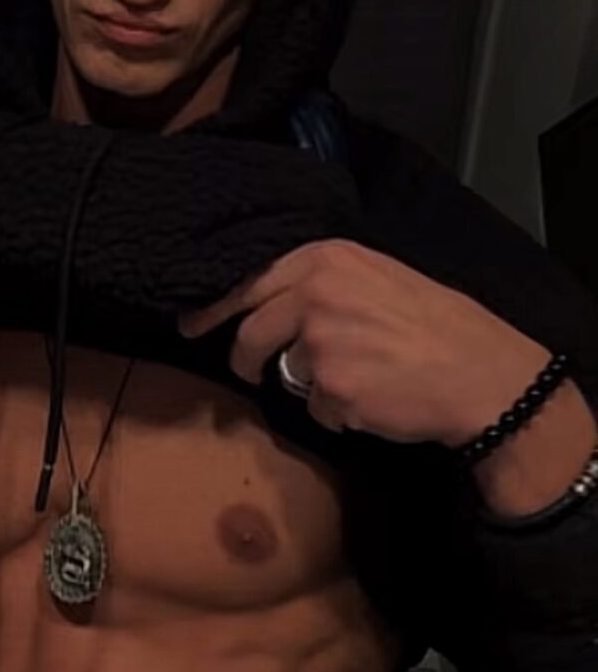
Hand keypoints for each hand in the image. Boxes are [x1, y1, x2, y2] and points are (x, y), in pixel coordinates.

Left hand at [180, 239, 550, 446]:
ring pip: (286, 372)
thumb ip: (323, 283)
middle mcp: (315, 292)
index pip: (249, 280)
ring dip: (311, 384)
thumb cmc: (437, 326)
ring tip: (361, 377)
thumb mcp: (378, 278)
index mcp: (327, 258)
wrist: (481, 373)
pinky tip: (376, 399)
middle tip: (247, 372)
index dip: (215, 305)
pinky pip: (316, 409)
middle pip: (250, 330)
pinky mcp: (331, 388)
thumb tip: (271, 304)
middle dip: (244, 357)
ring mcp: (319, 341)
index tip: (190, 323)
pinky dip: (338, 413)